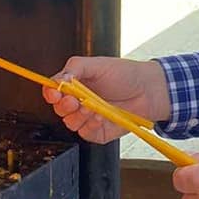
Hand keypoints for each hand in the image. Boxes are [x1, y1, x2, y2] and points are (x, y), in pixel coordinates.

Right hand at [42, 56, 170, 143]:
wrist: (148, 91)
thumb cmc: (125, 75)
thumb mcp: (98, 64)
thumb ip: (75, 68)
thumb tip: (59, 79)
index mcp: (75, 84)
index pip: (53, 91)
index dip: (50, 93)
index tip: (55, 93)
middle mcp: (79, 102)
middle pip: (59, 109)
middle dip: (64, 106)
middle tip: (74, 100)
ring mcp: (87, 118)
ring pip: (70, 123)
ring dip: (80, 115)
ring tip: (93, 106)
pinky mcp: (97, 132)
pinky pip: (85, 133)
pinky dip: (91, 125)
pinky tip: (101, 116)